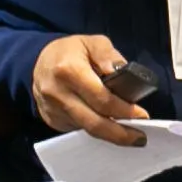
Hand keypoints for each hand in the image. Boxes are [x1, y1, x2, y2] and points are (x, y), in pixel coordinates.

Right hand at [30, 33, 147, 145]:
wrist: (38, 61)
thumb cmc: (70, 50)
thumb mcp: (93, 42)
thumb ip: (109, 56)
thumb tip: (121, 72)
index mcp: (69, 71)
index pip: (102, 100)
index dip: (124, 111)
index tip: (142, 116)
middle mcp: (58, 94)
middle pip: (93, 123)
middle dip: (120, 134)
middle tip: (140, 138)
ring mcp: (52, 109)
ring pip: (86, 129)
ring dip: (109, 134)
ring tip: (129, 133)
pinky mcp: (50, 119)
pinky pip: (77, 129)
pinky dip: (95, 130)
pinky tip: (108, 127)